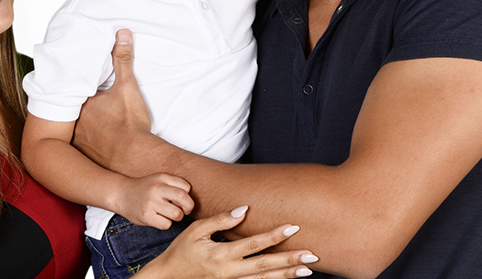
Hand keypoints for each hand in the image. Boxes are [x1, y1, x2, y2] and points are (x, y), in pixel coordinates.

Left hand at [75, 28, 155, 170]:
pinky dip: (82, 143)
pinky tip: (90, 142)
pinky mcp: (84, 156)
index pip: (72, 90)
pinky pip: (77, 147)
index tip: (77, 83)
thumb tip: (122, 34)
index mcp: (82, 103)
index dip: (75, 87)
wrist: (135, 157)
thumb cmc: (130, 123)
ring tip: (86, 122)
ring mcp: (77, 140)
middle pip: (69, 109)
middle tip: (83, 104)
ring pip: (71, 128)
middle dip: (74, 107)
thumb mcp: (128, 87)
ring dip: (77, 125)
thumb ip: (123, 60)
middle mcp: (74, 122)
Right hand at [113, 173, 193, 229]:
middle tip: (185, 210)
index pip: (186, 187)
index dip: (188, 195)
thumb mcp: (158, 180)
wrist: (122, 195)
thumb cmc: (145, 189)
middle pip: (183, 198)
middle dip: (189, 207)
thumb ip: (174, 186)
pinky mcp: (146, 216)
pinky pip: (166, 224)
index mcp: (162, 178)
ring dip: (177, 217)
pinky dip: (166, 224)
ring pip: (176, 214)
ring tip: (170, 215)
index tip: (182, 200)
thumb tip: (190, 202)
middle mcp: (156, 188)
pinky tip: (160, 219)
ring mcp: (150, 202)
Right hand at [140, 206, 316, 278]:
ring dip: (286, 274)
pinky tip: (287, 276)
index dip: (274, 235)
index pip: (254, 244)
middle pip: (266, 266)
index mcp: (222, 255)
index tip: (293, 226)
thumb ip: (220, 220)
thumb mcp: (196, 231)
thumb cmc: (182, 251)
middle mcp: (230, 271)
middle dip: (289, 260)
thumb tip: (244, 210)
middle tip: (311, 255)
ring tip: (307, 270)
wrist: (170, 277)